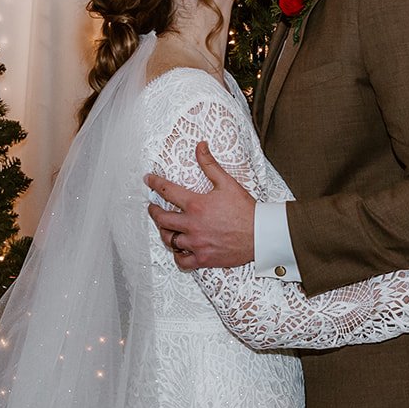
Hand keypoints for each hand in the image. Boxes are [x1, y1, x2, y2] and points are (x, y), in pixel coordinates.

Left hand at [145, 141, 255, 269]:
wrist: (260, 234)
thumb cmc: (245, 210)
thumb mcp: (227, 183)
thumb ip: (210, 164)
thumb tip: (200, 146)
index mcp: (196, 205)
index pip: (167, 191)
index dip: (154, 183)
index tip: (148, 180)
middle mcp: (192, 225)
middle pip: (162, 219)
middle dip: (154, 211)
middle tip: (153, 207)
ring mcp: (196, 243)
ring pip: (169, 240)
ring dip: (164, 232)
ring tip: (165, 228)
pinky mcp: (203, 258)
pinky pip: (182, 261)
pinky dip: (177, 256)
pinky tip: (179, 250)